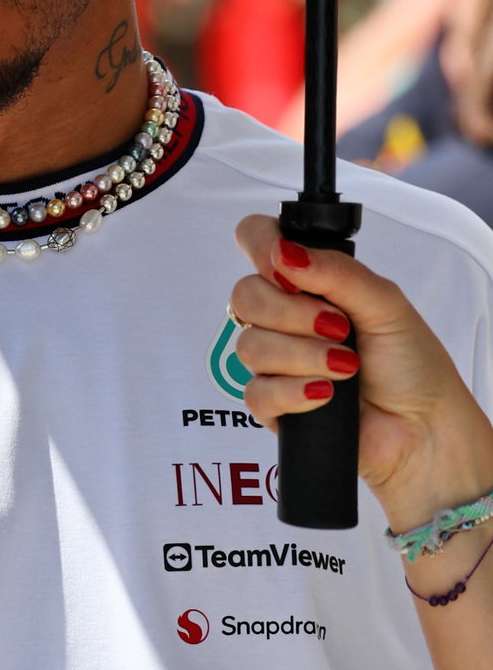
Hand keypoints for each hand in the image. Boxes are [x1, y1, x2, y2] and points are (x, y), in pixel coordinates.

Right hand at [231, 216, 492, 534]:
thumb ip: (337, 272)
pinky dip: (295, 392)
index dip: (261, 246)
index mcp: (309, 282)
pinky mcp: (274, 405)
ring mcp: (276, 361)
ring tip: (346, 367)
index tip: (288, 269)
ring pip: (249, 345)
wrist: (424, 429)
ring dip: (303, 356)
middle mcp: (286, 317)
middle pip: (245, 295)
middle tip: (337, 327)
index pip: (257, 240)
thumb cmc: (413, 365)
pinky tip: (327, 394)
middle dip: (291, 313)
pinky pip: (256, 392)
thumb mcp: (386, 304)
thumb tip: (284, 251)